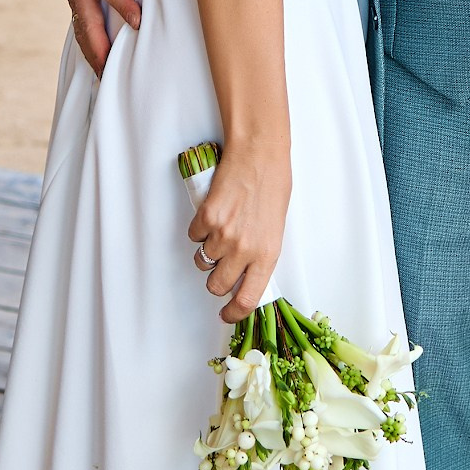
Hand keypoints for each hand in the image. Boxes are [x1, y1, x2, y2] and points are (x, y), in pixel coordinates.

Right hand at [59, 0, 149, 75]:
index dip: (123, 5)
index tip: (137, 22)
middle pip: (87, 19)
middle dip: (99, 44)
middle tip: (111, 67)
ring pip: (81, 29)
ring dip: (92, 52)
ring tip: (104, 76)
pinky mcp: (76, 1)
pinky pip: (80, 27)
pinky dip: (88, 47)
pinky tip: (98, 65)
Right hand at [190, 146, 290, 319]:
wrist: (260, 154)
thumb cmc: (273, 186)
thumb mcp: (276, 228)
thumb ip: (260, 255)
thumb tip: (246, 274)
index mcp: (267, 255)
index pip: (247, 299)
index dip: (233, 313)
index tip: (226, 314)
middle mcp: (244, 249)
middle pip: (217, 285)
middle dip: (216, 280)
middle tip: (221, 266)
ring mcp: (223, 234)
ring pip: (203, 261)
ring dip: (207, 252)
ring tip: (219, 231)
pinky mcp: (206, 217)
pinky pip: (194, 236)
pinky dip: (199, 229)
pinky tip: (213, 214)